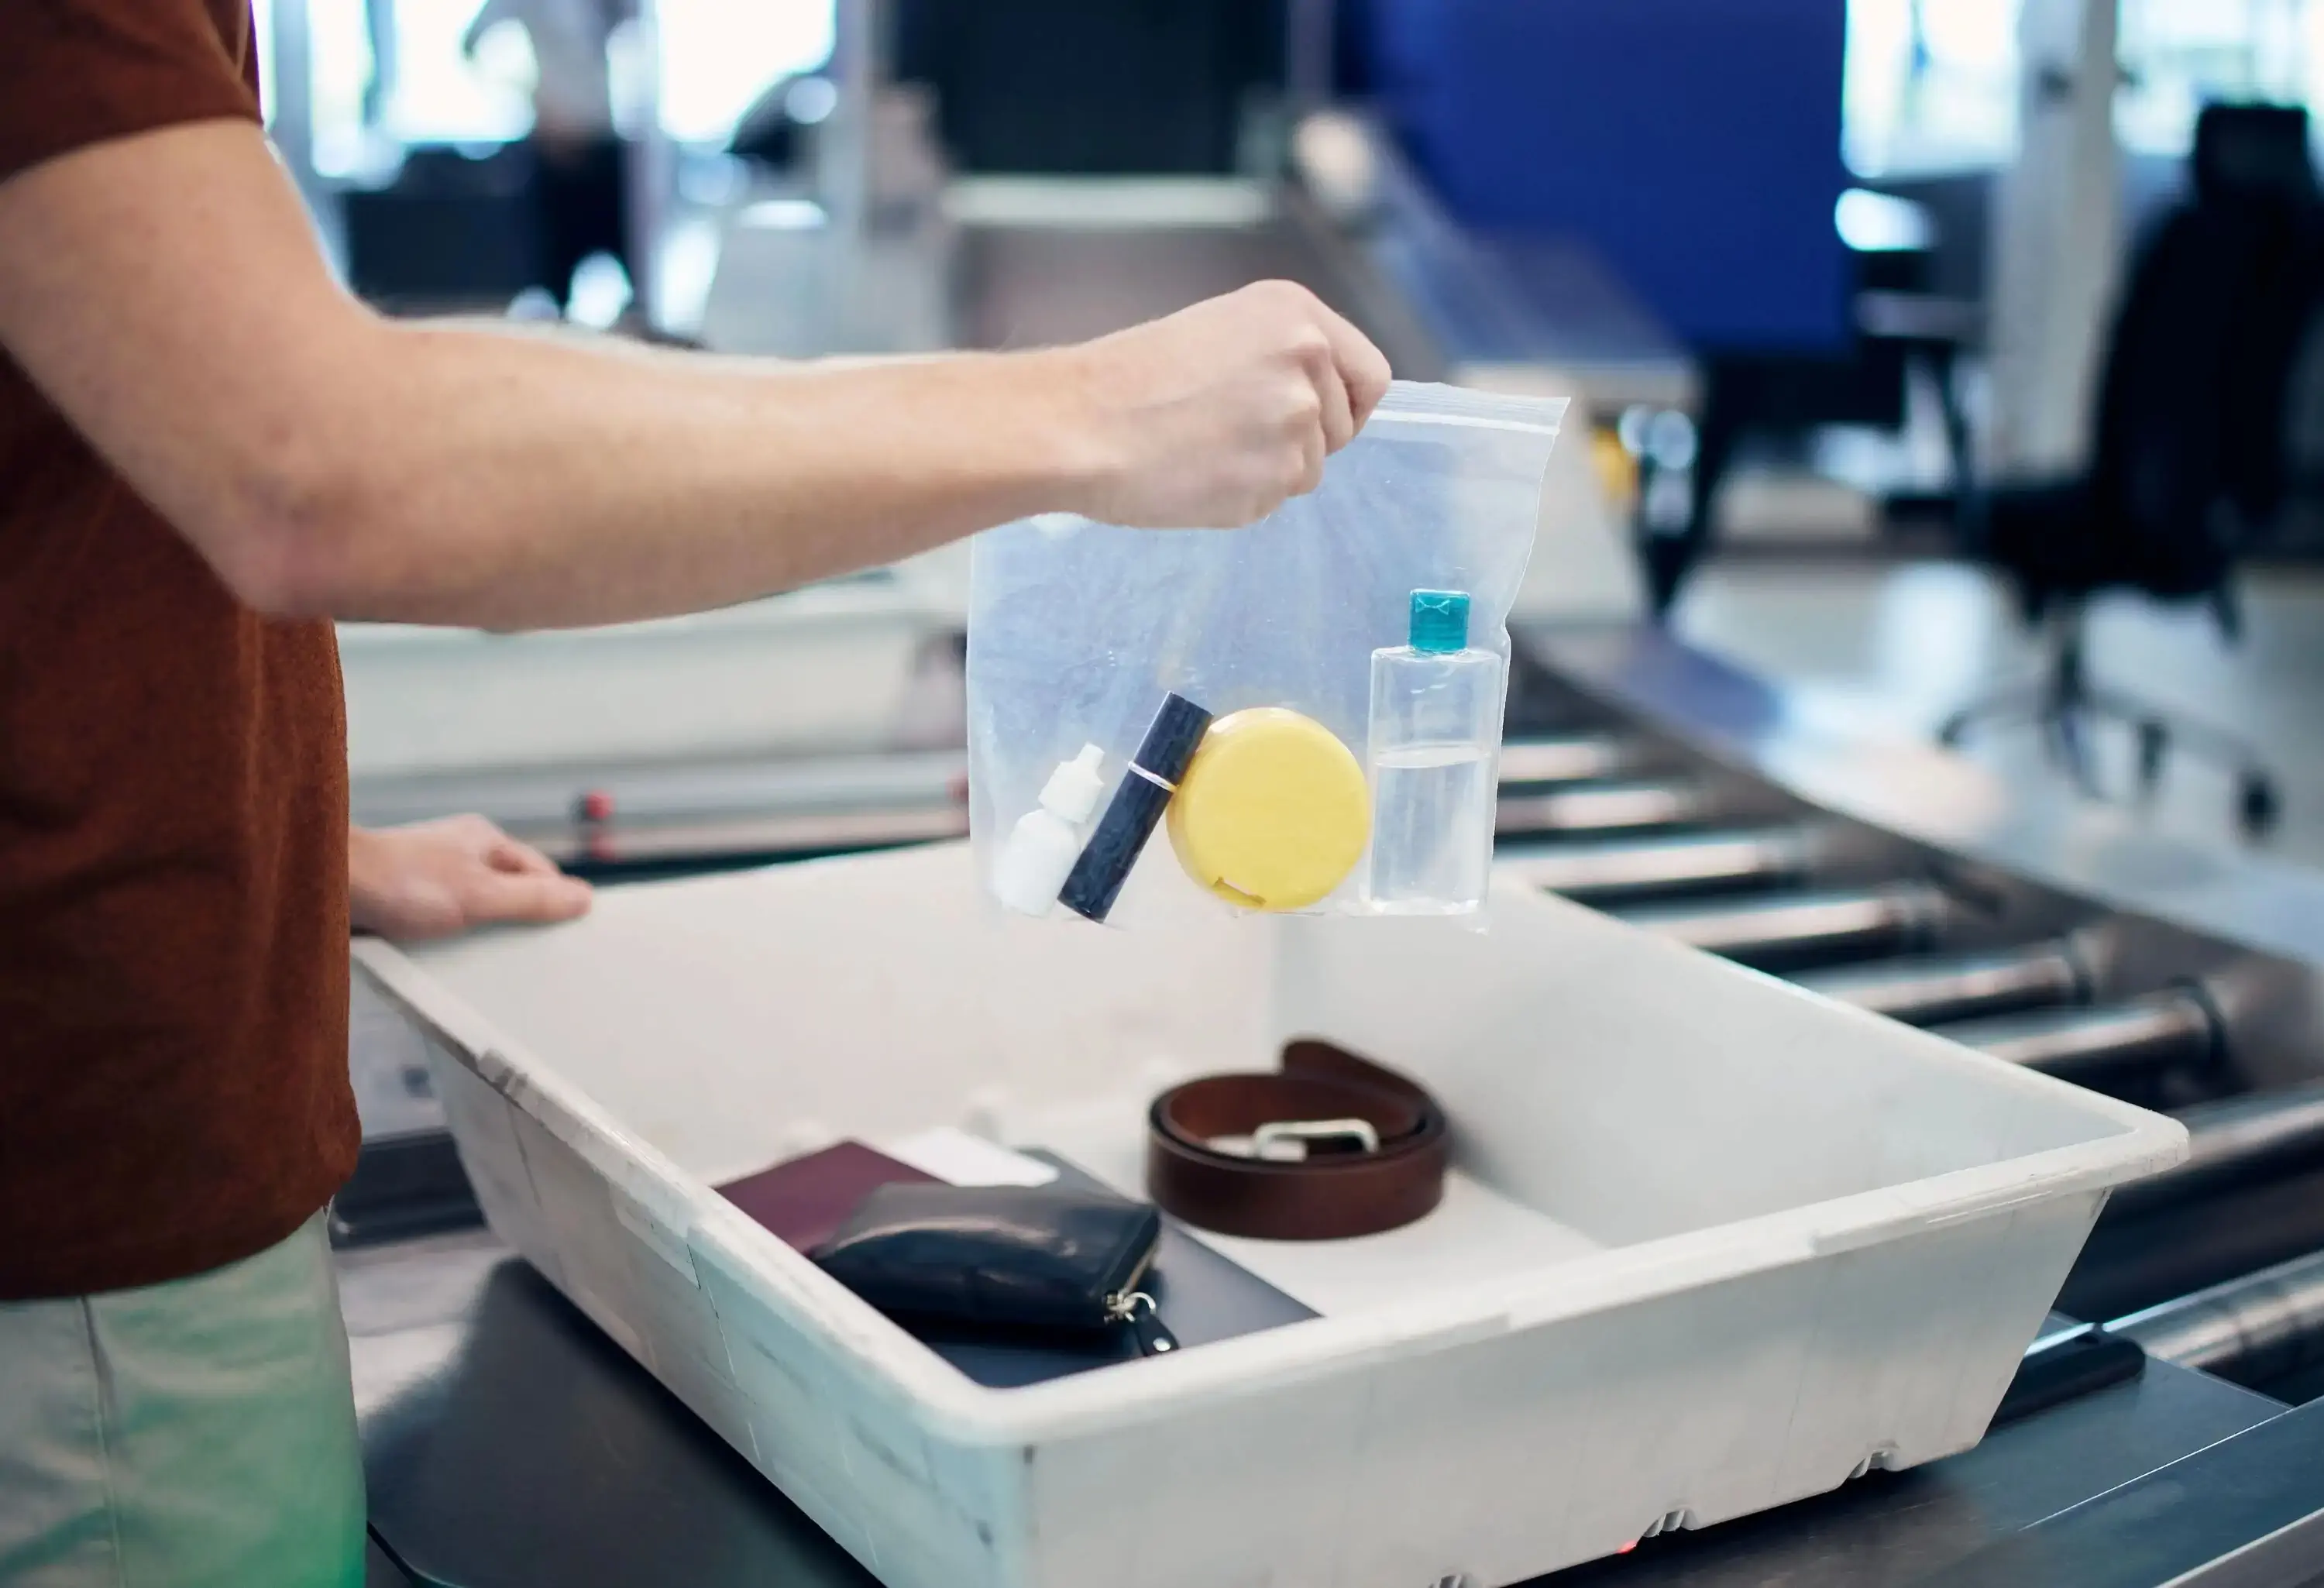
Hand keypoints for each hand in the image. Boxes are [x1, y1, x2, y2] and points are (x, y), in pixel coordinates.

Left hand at [349, 816, 592, 940]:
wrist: (328, 886)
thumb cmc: (404, 883)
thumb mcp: (481, 895)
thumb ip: (533, 899)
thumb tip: (584, 898)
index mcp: (485, 839)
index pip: (540, 871)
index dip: (553, 901)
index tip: (561, 935)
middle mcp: (460, 850)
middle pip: (508, 889)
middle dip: (517, 920)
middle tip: (524, 955)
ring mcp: (431, 872)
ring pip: (475, 906)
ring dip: (479, 932)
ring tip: (482, 959)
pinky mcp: (405, 894)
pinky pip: (443, 918)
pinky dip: (449, 937)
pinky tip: (446, 955)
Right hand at [1056, 281, 1393, 527]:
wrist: (1079, 423)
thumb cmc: (1129, 378)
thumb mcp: (1219, 332)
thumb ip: (1280, 358)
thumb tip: (1316, 403)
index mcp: (1296, 314)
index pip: (1371, 374)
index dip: (1348, 403)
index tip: (1321, 418)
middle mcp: (1307, 362)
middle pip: (1342, 428)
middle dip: (1302, 441)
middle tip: (1233, 434)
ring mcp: (1295, 424)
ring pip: (1308, 471)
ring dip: (1266, 472)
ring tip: (1203, 451)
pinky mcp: (1273, 479)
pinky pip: (1274, 502)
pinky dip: (1241, 497)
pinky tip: (1196, 474)